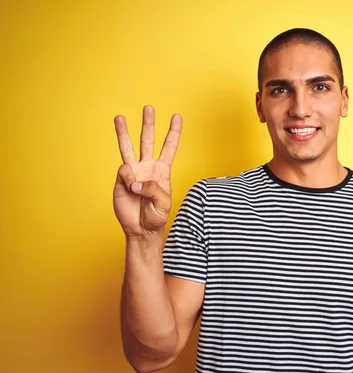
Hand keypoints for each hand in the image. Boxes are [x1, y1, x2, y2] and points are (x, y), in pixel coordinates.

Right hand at [113, 105, 181, 237]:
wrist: (141, 229)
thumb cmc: (156, 216)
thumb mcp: (164, 202)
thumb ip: (153, 188)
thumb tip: (135, 180)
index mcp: (163, 170)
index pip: (170, 147)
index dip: (174, 132)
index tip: (177, 116)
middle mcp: (148, 167)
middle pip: (148, 140)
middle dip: (149, 124)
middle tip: (148, 107)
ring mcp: (134, 172)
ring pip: (128, 147)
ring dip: (124, 133)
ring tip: (119, 118)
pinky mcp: (121, 180)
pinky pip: (124, 171)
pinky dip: (128, 178)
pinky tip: (131, 188)